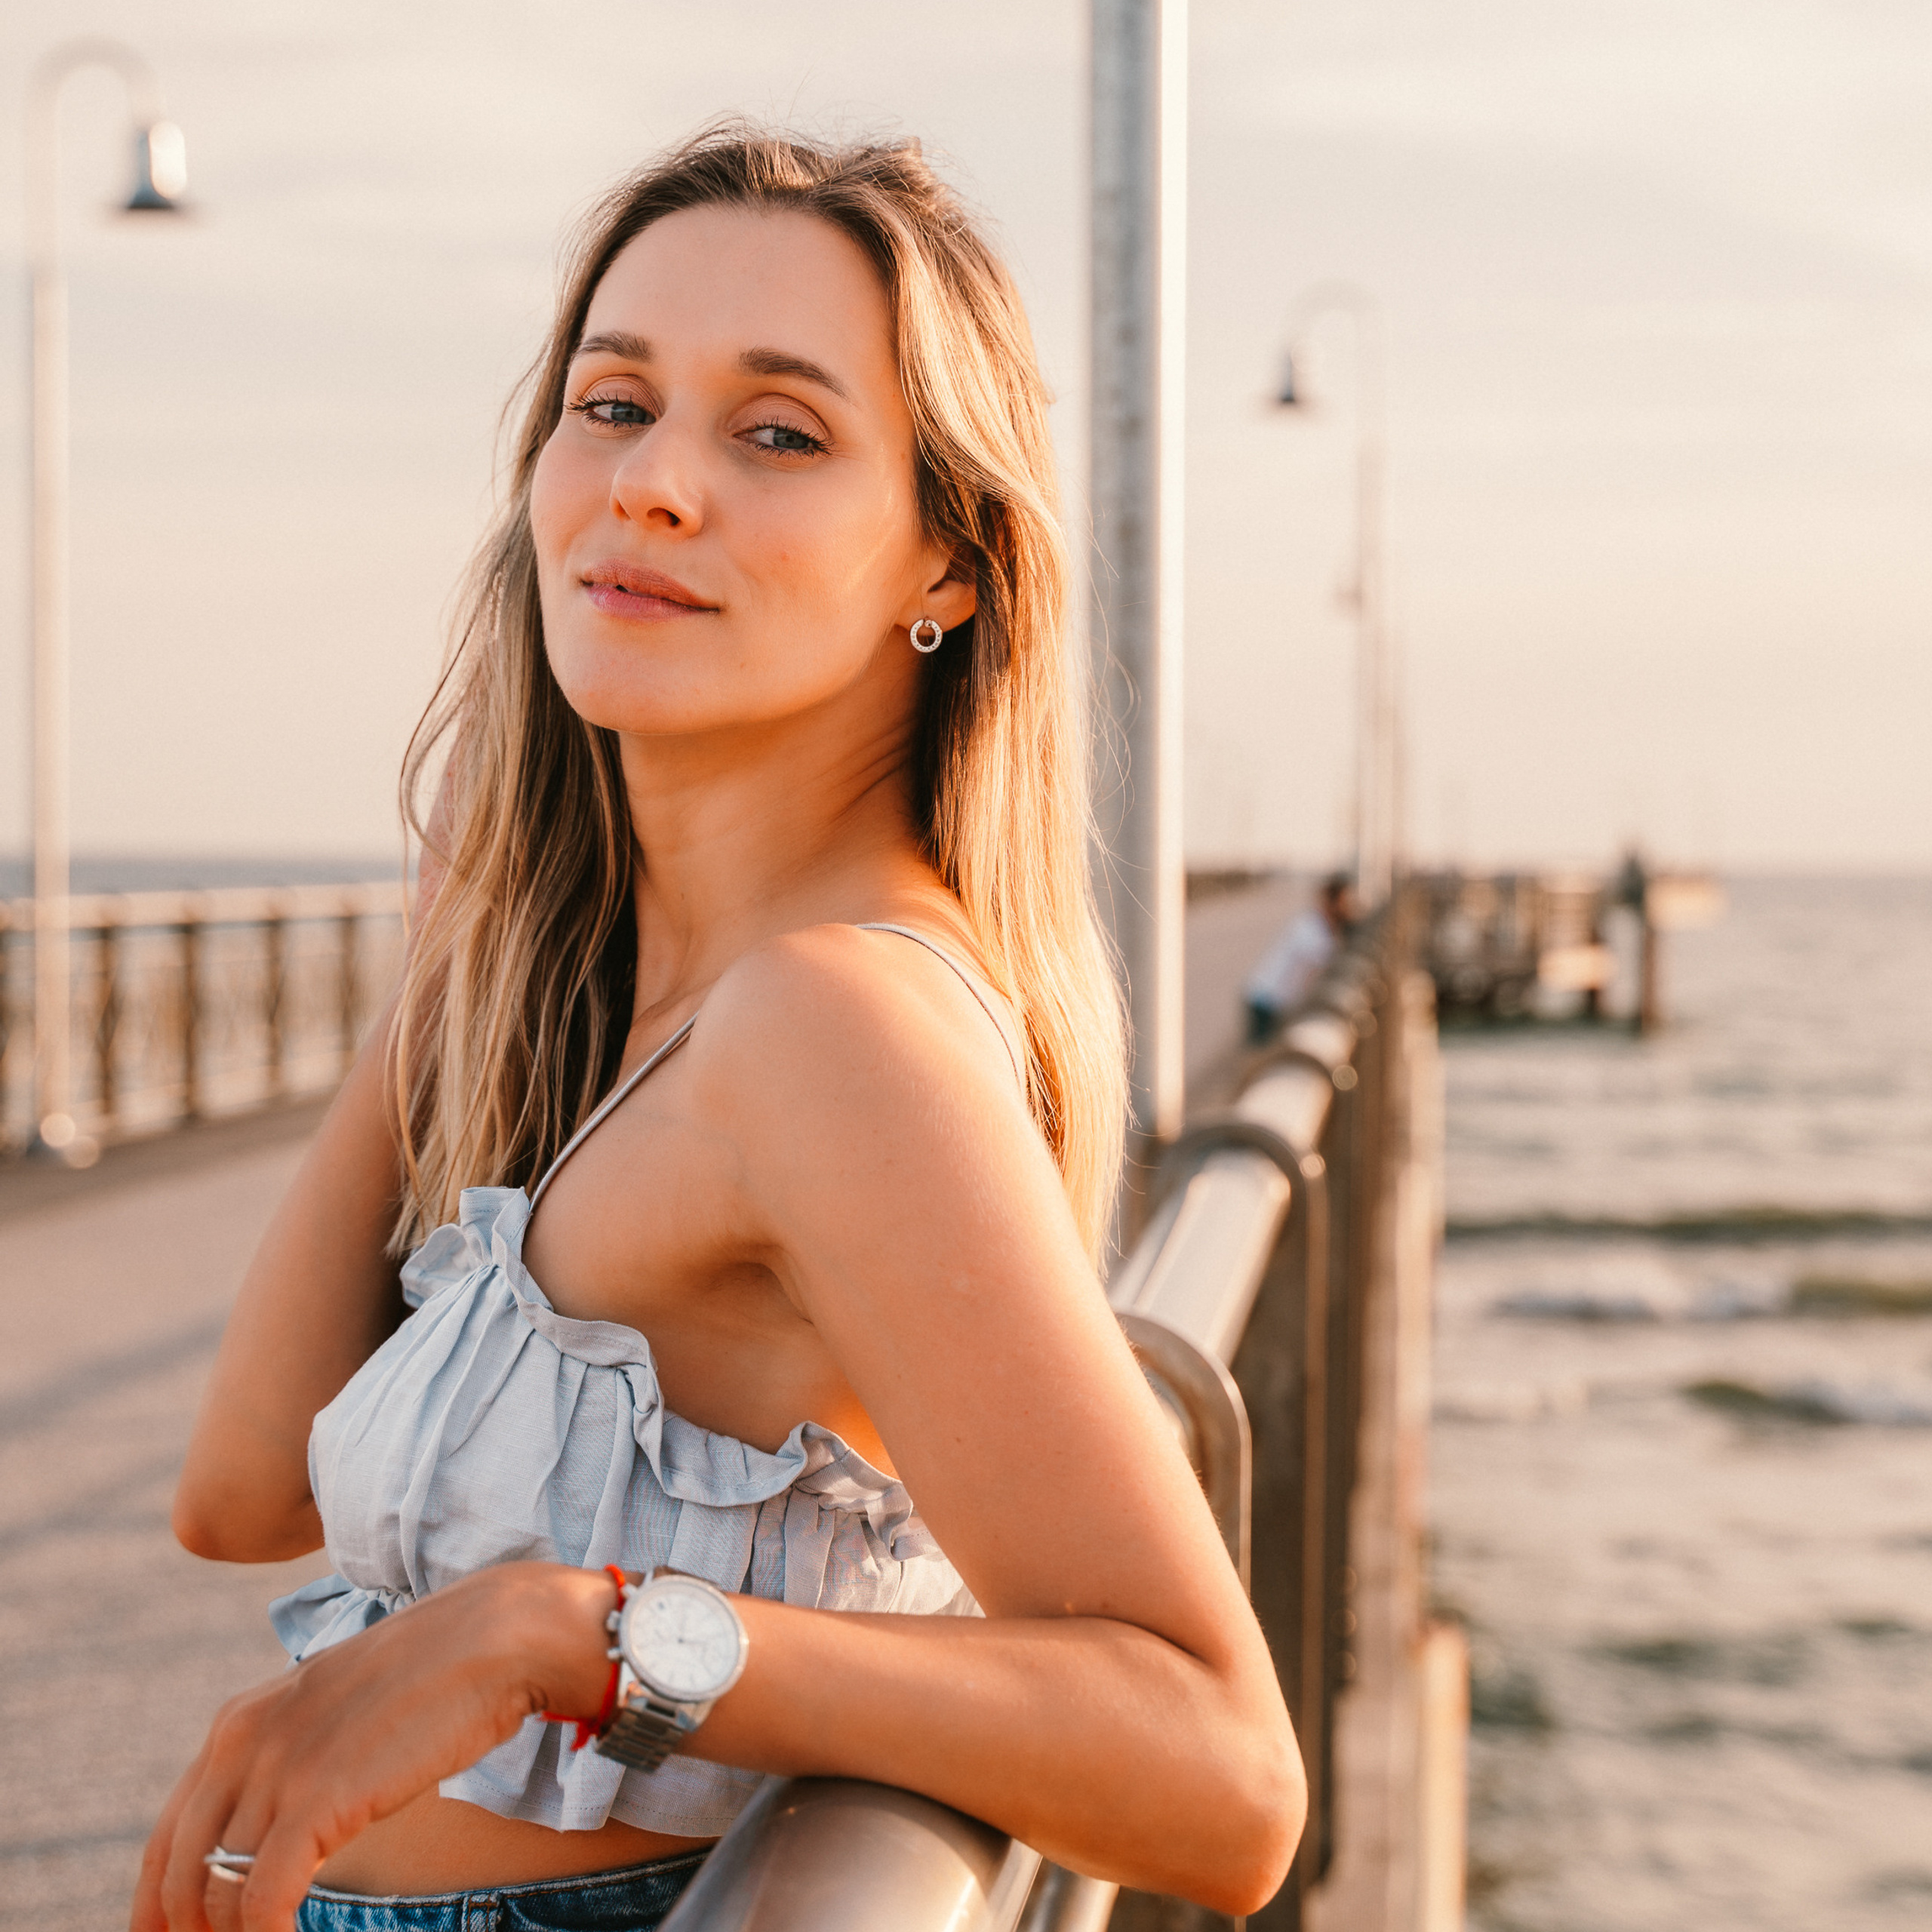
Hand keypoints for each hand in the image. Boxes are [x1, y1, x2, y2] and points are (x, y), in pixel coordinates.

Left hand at [130, 1564, 612, 1931]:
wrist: (495, 1638)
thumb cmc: (432, 1677)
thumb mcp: (334, 1711)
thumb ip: (292, 1756)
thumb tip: (277, 1826)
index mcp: (239, 1722)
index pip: (167, 1838)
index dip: (160, 1905)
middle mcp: (242, 1742)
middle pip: (176, 1873)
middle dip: (187, 1929)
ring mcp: (279, 1768)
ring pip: (215, 1893)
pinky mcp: (319, 1799)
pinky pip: (261, 1901)